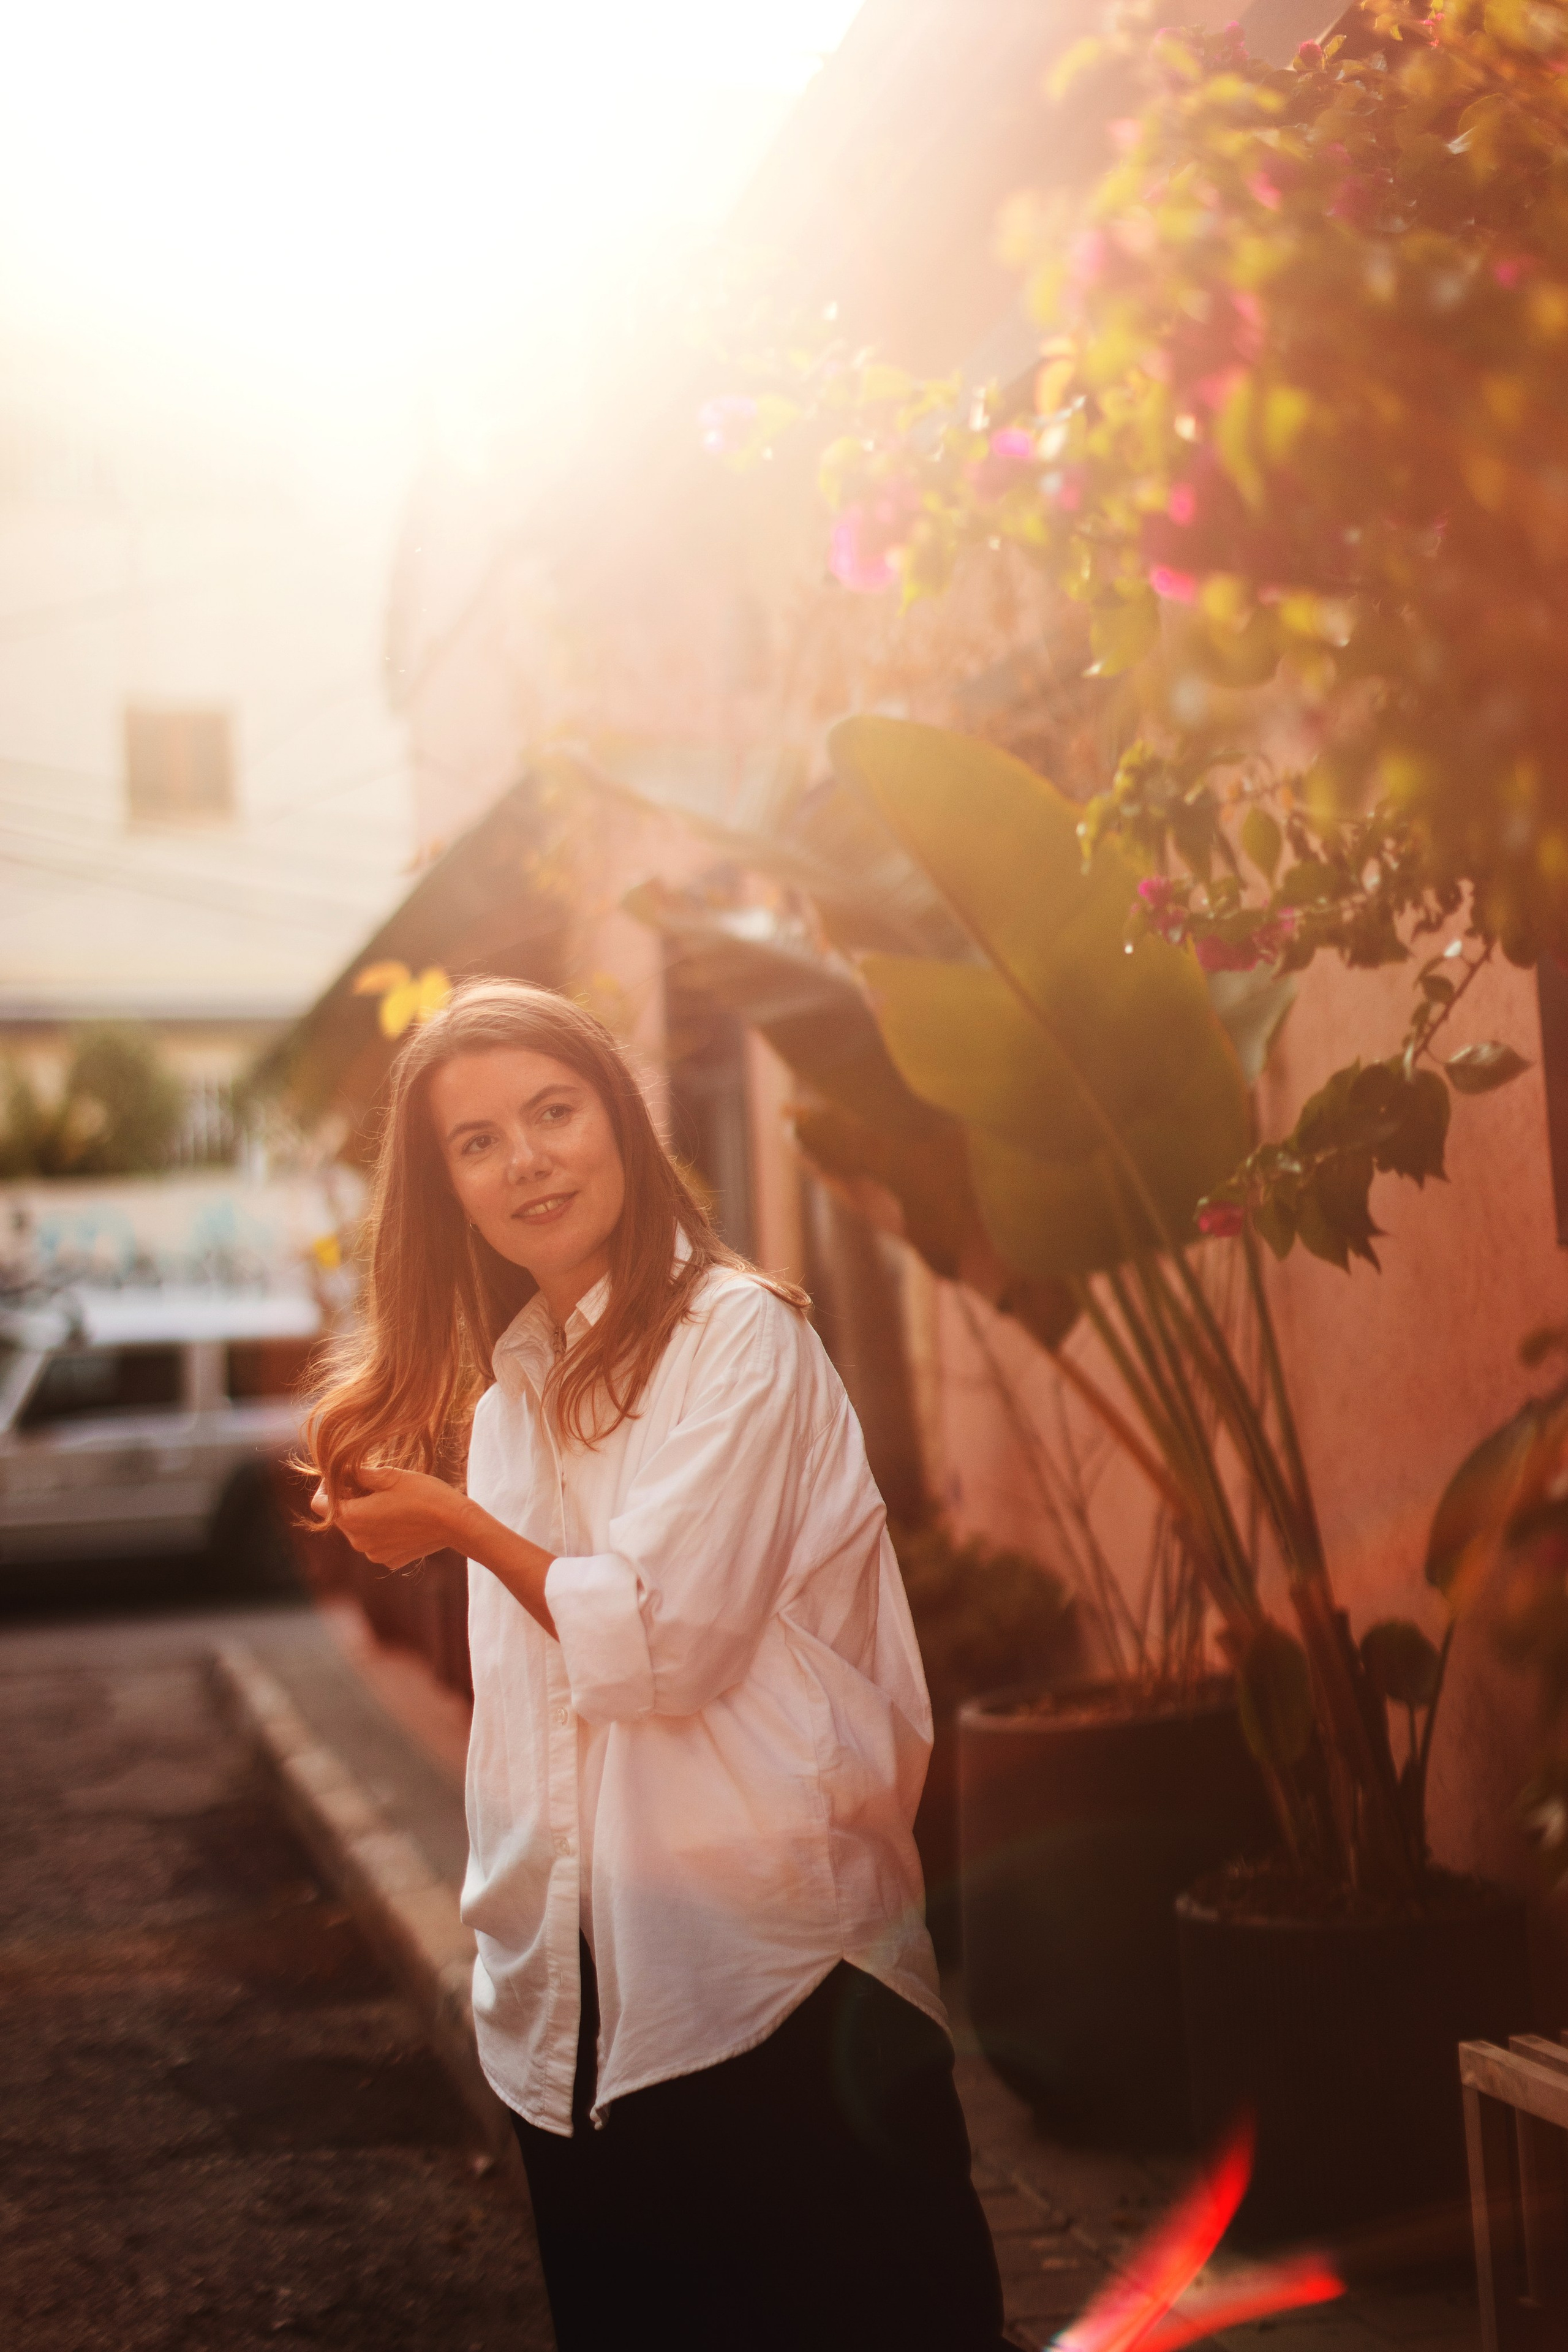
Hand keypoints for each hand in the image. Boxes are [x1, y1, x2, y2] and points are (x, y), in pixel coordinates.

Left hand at [311, 1464, 465, 1570]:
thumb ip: (358, 1474)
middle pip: (340, 1516)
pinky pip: (375, 1542)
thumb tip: (340, 1469)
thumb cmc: (423, 1493)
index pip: (319, 1503)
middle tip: (372, 1482)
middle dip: (350, 1498)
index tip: (345, 1474)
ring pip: (358, 1529)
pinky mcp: (389, 1560)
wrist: (455, 1523)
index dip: (327, 1486)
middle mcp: (357, 1541)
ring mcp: (373, 1554)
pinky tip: (402, 1517)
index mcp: (352, 1518)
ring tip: (389, 1499)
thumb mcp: (390, 1475)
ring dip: (366, 1513)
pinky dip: (381, 1529)